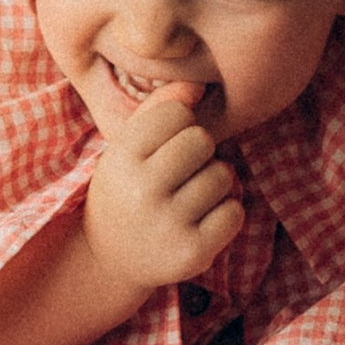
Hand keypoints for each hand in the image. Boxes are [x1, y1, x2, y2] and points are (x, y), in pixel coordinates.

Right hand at [82, 83, 243, 294]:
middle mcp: (140, 191)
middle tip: (182, 170)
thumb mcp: (129, 146)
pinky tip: (202, 220)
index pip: (176, 113)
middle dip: (200, 151)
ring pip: (222, 175)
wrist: (110, 259)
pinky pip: (234, 212)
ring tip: (190, 196)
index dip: (179, 124)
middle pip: (202, 140)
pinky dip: (225, 213)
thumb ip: (159, 108)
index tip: (165, 144)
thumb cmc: (127, 188)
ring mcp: (166, 225)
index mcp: (120, 157)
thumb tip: (197, 85)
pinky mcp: (191, 253)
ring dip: (214, 182)